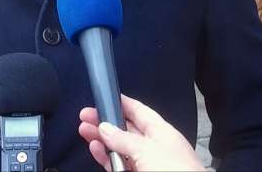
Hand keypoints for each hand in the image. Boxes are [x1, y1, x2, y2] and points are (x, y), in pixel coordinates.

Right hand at [78, 94, 204, 171]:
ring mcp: (146, 163)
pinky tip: (96, 150)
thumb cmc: (176, 170)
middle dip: (105, 122)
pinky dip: (106, 158)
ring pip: (120, 148)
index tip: (105, 97)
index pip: (140, 111)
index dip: (122, 103)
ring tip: (84, 131)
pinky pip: (119, 165)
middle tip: (86, 116)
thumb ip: (123, 138)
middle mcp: (154, 146)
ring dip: (102, 140)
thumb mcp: (146, 149)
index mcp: (162, 132)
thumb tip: (105, 128)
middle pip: (126, 129)